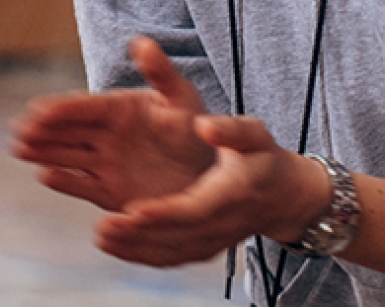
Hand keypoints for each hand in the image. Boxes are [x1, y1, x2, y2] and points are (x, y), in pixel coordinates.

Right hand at [11, 36, 215, 210]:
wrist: (206, 170)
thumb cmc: (195, 127)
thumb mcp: (181, 96)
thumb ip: (160, 71)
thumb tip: (140, 41)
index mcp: (119, 108)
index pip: (85, 107)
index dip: (61, 108)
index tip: (37, 108)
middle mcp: (107, 134)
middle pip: (69, 132)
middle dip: (42, 130)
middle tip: (16, 130)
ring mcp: (106, 163)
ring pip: (69, 156)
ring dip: (44, 152)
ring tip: (19, 149)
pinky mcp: (111, 190)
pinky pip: (84, 185)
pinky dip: (65, 182)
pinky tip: (45, 176)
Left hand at [95, 115, 330, 267]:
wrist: (283, 196)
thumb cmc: (264, 157)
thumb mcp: (253, 134)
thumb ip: (230, 130)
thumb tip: (204, 126)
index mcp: (229, 196)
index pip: (192, 210)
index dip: (162, 213)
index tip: (131, 210)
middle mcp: (219, 226)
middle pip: (174, 236)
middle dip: (137, 235)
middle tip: (102, 228)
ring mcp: (212, 242)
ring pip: (169, 253)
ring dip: (134, 249)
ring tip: (100, 237)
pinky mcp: (203, 248)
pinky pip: (171, 258)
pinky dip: (142, 255)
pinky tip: (115, 246)